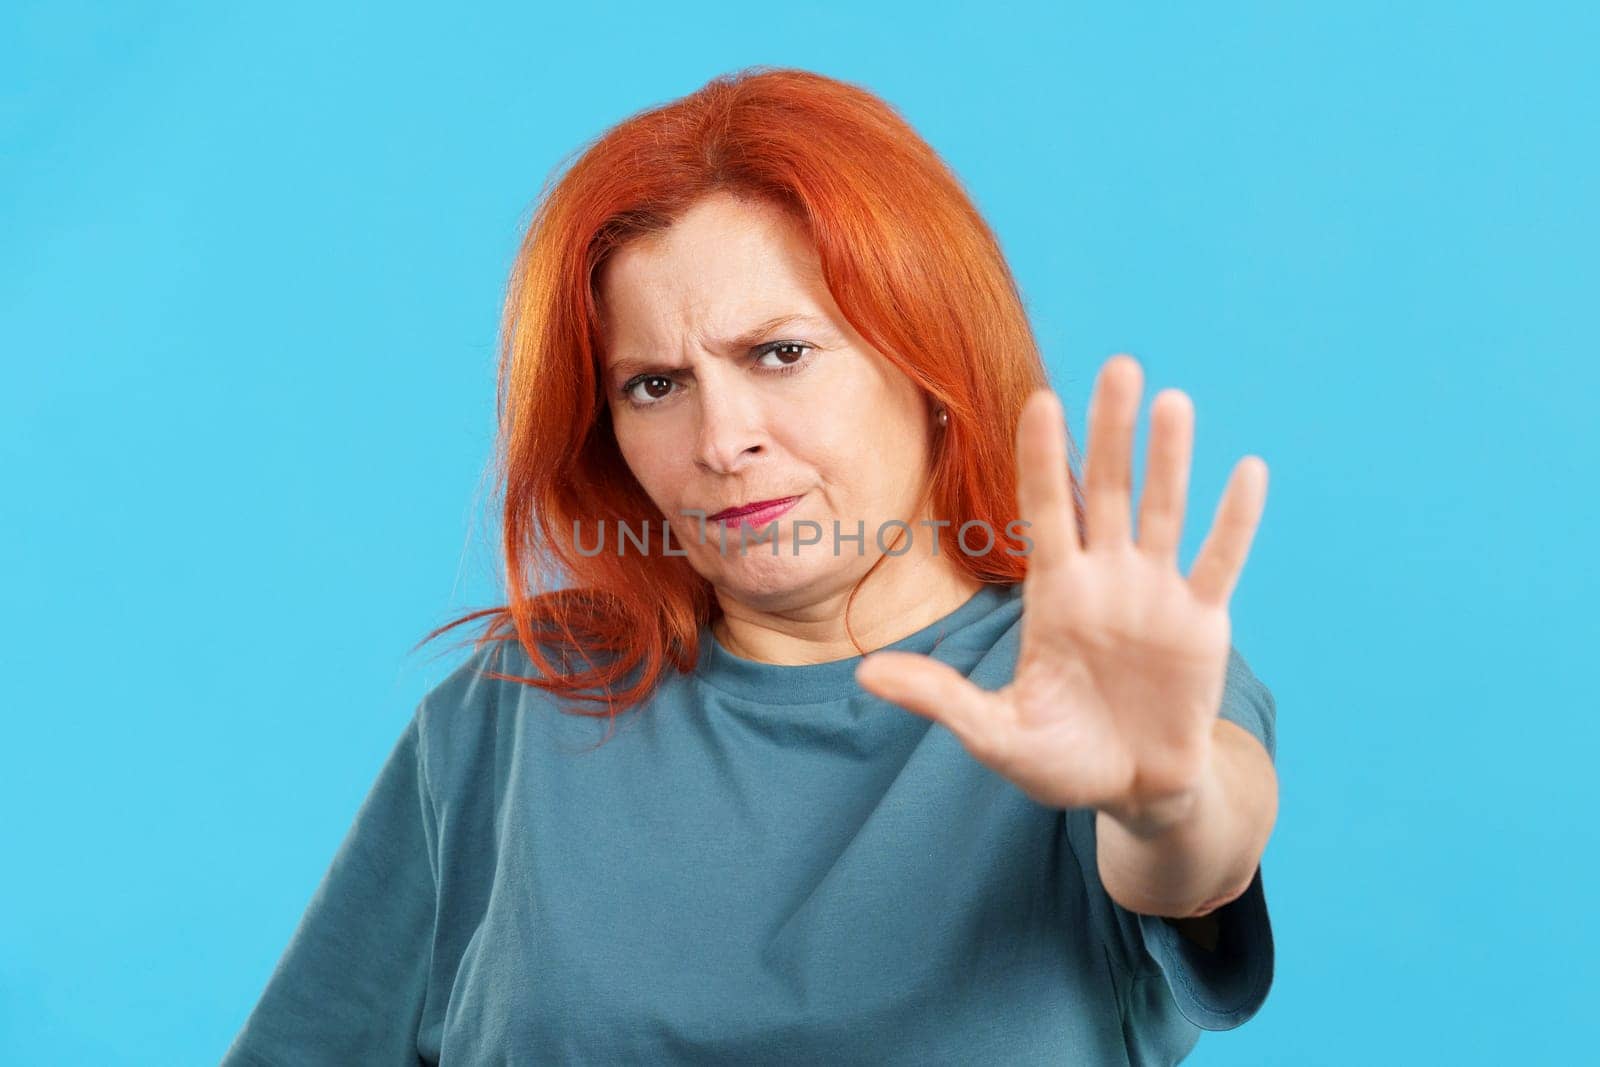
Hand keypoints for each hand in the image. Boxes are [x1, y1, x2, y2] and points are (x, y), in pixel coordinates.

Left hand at [854, 354, 1267, 831]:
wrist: (1132, 789)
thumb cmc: (1058, 759)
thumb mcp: (995, 734)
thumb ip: (940, 699)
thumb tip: (867, 677)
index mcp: (1053, 595)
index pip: (1045, 511)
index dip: (1042, 459)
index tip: (1040, 402)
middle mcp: (1105, 580)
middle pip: (1108, 492)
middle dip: (1111, 432)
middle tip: (1119, 366)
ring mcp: (1156, 595)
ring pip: (1163, 514)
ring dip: (1171, 461)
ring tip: (1173, 401)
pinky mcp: (1202, 624)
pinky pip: (1220, 563)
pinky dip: (1235, 521)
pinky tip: (1247, 470)